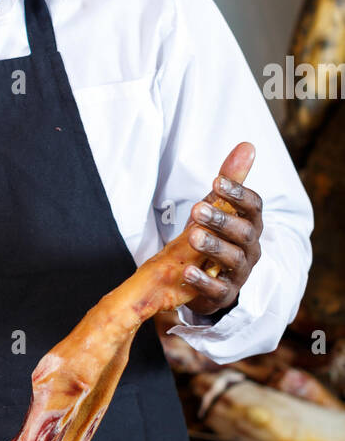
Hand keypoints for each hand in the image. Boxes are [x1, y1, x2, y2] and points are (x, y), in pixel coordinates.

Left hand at [183, 141, 261, 316]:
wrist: (207, 278)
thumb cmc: (215, 236)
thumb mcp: (219, 207)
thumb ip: (230, 180)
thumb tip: (247, 145)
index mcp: (251, 224)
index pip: (253, 207)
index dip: (238, 193)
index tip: (215, 181)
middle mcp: (250, 248)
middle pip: (243, 233)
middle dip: (221, 220)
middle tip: (196, 209)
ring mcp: (239, 273)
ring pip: (232, 259)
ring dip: (213, 247)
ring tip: (193, 236)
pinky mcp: (224, 295)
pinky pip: (217, 288)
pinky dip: (203, 281)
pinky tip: (187, 271)